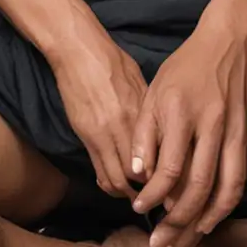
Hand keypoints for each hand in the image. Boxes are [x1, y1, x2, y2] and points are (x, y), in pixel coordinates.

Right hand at [50, 32, 148, 199]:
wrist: (78, 50)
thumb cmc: (112, 60)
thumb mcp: (139, 81)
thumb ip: (148, 110)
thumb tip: (160, 132)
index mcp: (137, 113)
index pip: (154, 159)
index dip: (161, 177)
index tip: (168, 182)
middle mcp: (119, 128)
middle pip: (134, 175)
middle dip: (145, 191)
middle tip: (154, 196)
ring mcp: (98, 134)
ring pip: (112, 179)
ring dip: (124, 192)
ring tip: (134, 196)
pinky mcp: (82, 134)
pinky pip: (97, 169)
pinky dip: (106, 181)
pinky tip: (114, 183)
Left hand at [129, 19, 246, 246]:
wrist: (230, 41)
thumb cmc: (185, 67)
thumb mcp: (154, 92)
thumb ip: (144, 134)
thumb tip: (138, 175)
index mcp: (183, 112)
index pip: (169, 168)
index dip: (153, 196)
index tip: (139, 210)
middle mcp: (214, 124)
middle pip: (199, 187)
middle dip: (178, 223)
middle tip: (162, 245)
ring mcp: (238, 131)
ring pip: (228, 189)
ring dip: (208, 222)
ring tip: (189, 242)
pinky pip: (238, 176)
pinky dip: (225, 202)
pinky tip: (209, 216)